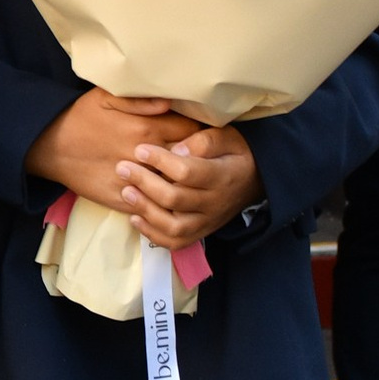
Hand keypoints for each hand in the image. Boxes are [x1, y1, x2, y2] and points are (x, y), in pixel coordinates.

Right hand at [28, 90, 255, 247]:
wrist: (50, 147)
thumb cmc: (80, 116)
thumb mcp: (107, 96)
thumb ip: (141, 99)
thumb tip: (171, 102)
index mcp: (148, 128)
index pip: (193, 133)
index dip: (202, 134)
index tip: (204, 134)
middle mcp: (147, 157)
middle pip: (190, 161)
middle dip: (199, 160)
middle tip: (202, 158)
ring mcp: (137, 181)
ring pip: (175, 187)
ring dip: (184, 183)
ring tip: (190, 179)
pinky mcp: (124, 199)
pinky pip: (154, 205)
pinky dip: (164, 202)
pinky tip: (167, 196)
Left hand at [112, 120, 259, 250]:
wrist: (255, 180)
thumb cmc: (234, 153)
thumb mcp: (226, 137)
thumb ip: (203, 141)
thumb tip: (176, 150)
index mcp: (222, 176)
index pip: (187, 172)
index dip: (160, 161)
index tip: (140, 150)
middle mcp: (215, 203)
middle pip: (175, 199)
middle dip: (145, 183)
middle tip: (122, 168)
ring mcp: (207, 222)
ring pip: (174, 227)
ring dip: (146, 210)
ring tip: (126, 192)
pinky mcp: (200, 233)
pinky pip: (176, 242)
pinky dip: (153, 234)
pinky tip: (135, 218)